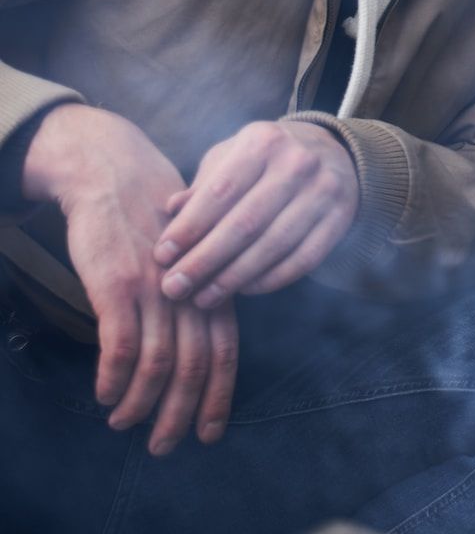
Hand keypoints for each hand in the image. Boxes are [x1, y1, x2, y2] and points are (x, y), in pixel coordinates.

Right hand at [21, 104, 239, 453]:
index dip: (218, 396)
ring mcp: (155, 289)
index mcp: (214, 286)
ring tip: (122, 424)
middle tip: (165, 446)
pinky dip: (113, 378)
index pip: (225, 352)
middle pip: (195, 366)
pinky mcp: (117, 285)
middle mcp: (191, 291)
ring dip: (140, 404)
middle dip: (181, 414)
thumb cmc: (151, 220)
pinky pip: (120, 346)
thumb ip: (196, 298)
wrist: (115, 174)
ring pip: (158, 364)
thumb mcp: (189, 258)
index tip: (210, 432)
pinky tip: (104, 394)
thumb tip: (193, 352)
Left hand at [154, 120, 358, 308]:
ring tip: (203, 298)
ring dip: (233, 278)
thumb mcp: (231, 158)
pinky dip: (271, 280)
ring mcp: (324, 191)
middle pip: (245, 224)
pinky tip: (244, 290)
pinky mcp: (341, 219)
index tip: (161, 257)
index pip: (220, 192)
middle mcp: (298, 163)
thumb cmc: (265, 161)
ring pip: (274, 245)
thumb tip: (169, 212)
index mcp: (263, 142)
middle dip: (204, 261)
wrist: (332, 153)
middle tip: (173, 288)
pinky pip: (303, 259)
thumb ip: (201, 186)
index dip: (189, 228)